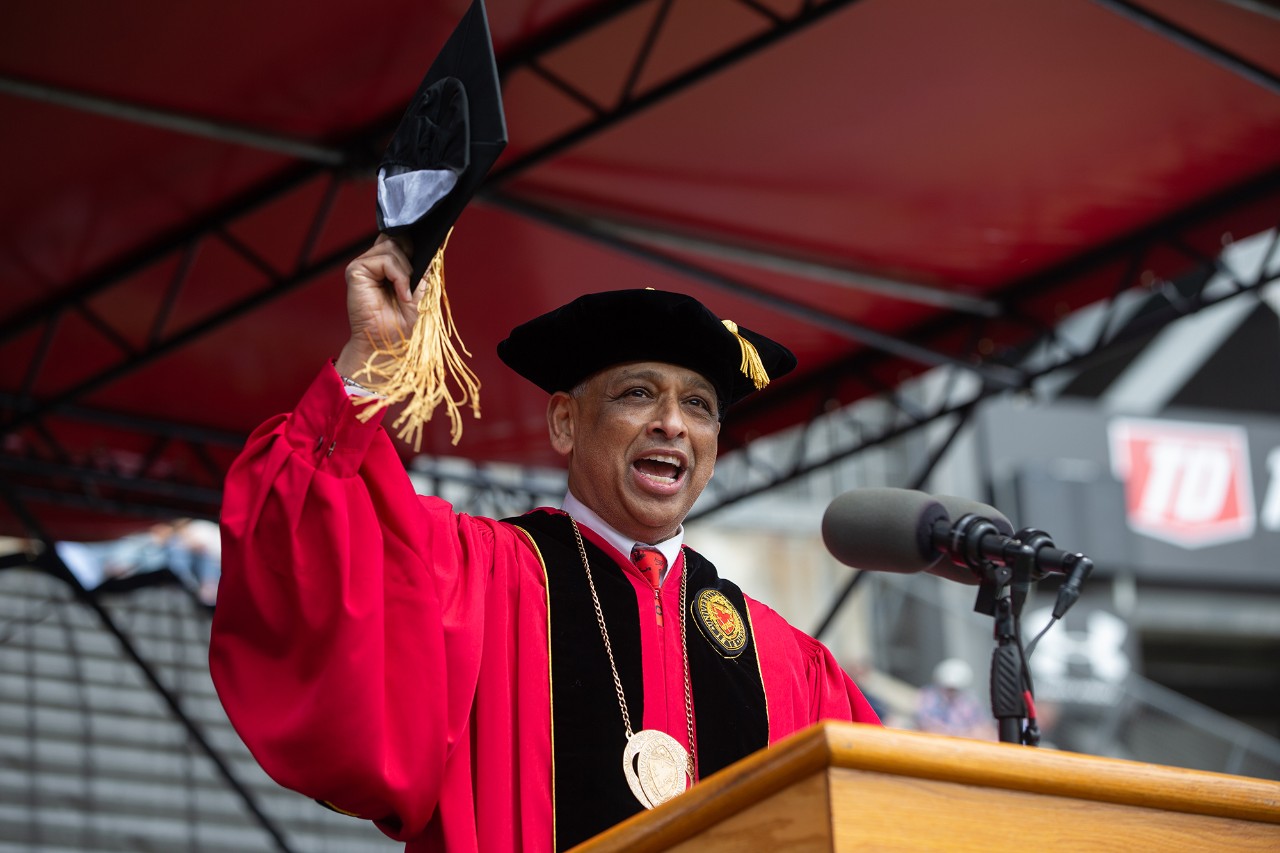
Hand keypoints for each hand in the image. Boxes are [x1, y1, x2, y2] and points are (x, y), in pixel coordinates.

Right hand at [335, 234, 419, 380]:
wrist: (388, 343)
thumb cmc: (402, 323)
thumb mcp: (420, 291)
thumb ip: (421, 270)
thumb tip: (429, 251)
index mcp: (387, 267)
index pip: (399, 240)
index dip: (413, 244)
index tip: (427, 253)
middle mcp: (374, 263)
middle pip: (397, 239)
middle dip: (411, 259)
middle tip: (412, 286)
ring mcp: (364, 266)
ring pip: (392, 247)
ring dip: (406, 271)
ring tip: (406, 294)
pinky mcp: (356, 271)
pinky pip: (385, 260)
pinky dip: (399, 276)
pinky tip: (401, 294)